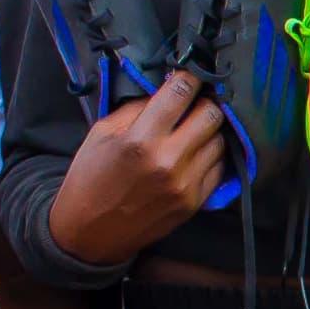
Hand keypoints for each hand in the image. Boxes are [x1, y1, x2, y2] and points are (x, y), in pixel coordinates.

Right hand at [47, 74, 230, 266]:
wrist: (89, 233)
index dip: (189, 78)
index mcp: (140, 139)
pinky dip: (210, 156)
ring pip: (219, 141)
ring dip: (209, 130)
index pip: (181, 93)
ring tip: (193, 129)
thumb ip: (137, 108)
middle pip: (211, 114)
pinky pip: (219, 168)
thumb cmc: (90, 177)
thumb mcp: (101, 133)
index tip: (188, 76)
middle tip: (195, 103)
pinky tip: (195, 153)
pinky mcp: (194, 202)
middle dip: (204, 102)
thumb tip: (167, 89)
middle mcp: (168, 161)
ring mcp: (185, 184)